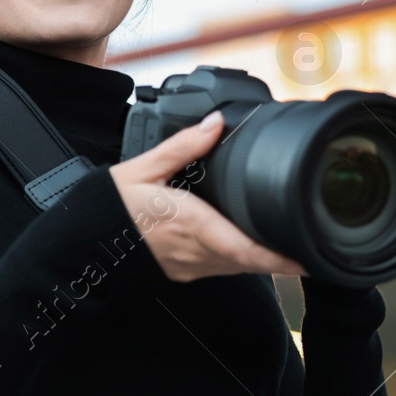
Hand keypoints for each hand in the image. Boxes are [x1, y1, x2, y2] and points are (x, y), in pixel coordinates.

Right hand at [109, 110, 307, 282]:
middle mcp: (195, 251)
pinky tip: (247, 242)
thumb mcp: (143, 168)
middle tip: (311, 244)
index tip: (307, 257)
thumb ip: (183, 146)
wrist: (84, 241)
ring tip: (287, 243)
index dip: (279, 257)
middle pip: (251, 262)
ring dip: (262, 258)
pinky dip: (241, 258)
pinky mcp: (185, 272)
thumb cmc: (109, 208)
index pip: (244, 248)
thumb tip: (215, 124)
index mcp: (190, 224)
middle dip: (281, 256)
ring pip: (239, 268)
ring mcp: (190, 266)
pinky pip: (222, 268)